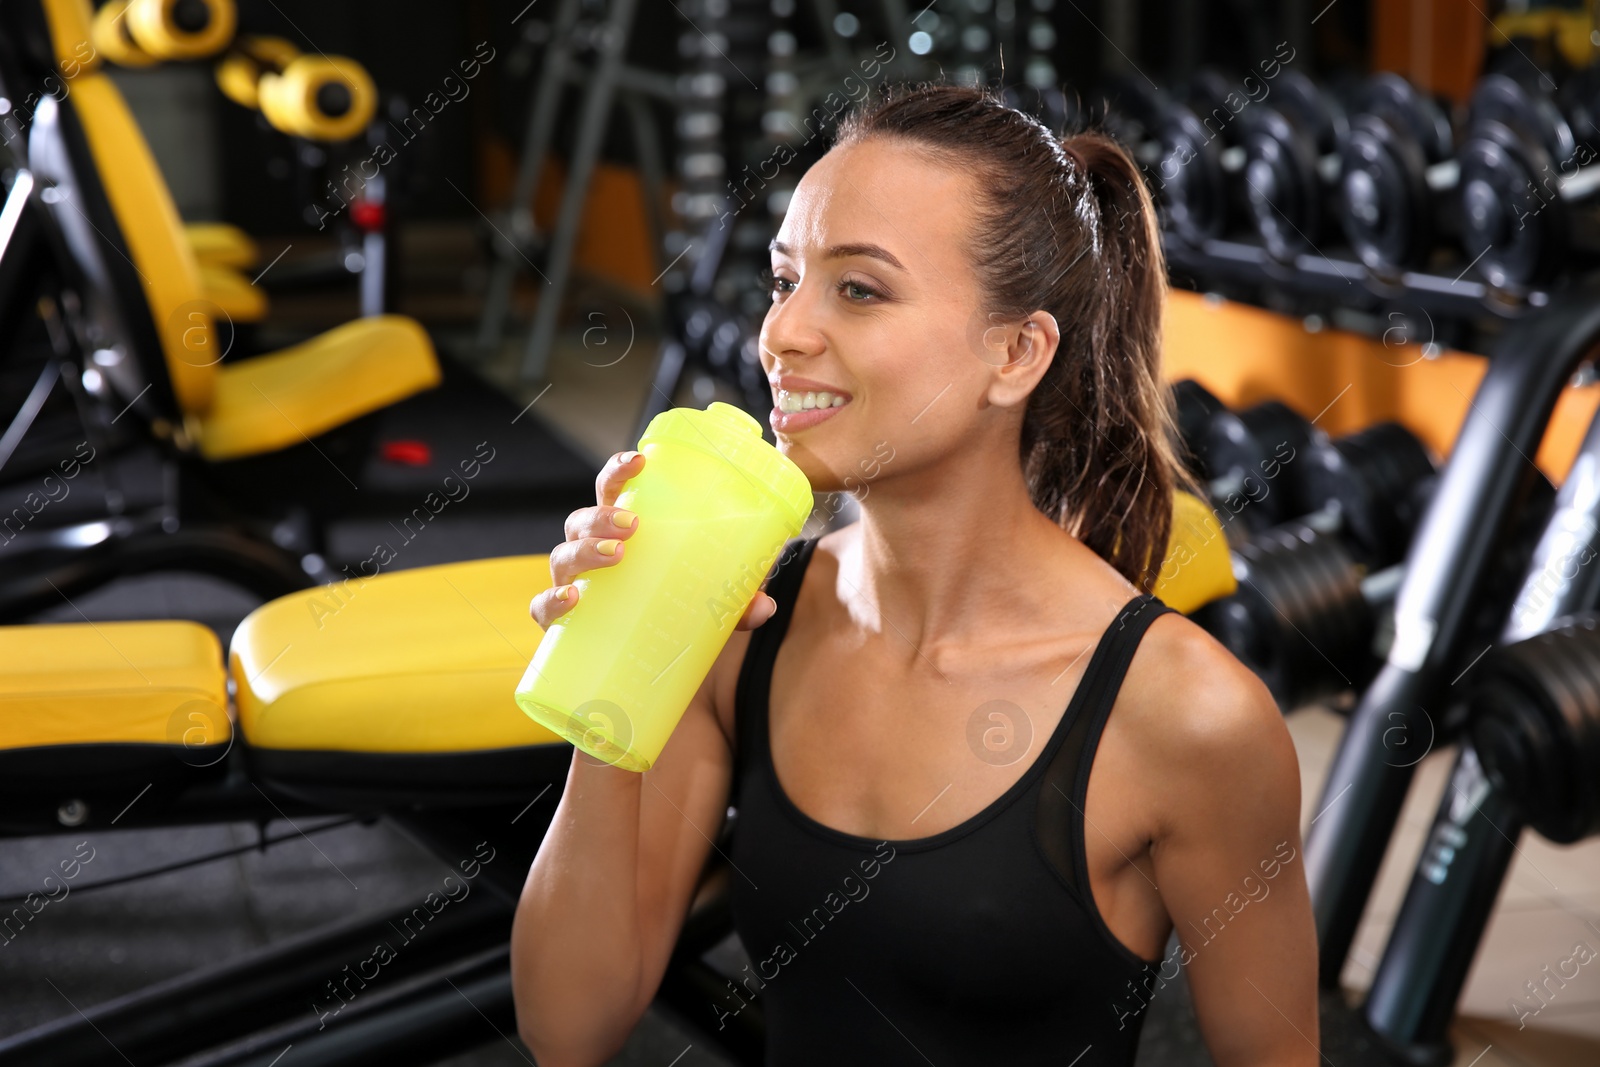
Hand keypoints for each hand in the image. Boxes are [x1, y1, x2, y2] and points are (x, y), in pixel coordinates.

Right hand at [529, 450, 778, 630]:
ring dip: (584, 550)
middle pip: (582, 520)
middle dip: (602, 515)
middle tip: (632, 524)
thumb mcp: (713, 609)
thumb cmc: (677, 620)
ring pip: (562, 556)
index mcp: (624, 535)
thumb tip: (763, 605)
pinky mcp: (563, 628)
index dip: (618, 470)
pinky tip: (571, 598)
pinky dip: (551, 601)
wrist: (653, 681)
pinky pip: (543, 608)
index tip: (638, 461)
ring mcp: (575, 587)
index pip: (613, 490)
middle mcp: (593, 555)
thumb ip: (737, 604)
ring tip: (616, 555)